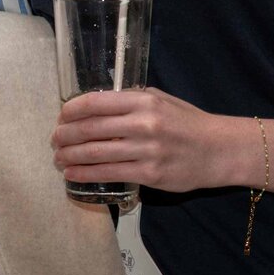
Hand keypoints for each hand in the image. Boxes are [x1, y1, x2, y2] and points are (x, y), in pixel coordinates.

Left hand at [51, 87, 241, 194]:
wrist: (219, 150)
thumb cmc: (187, 122)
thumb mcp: (160, 100)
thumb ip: (130, 100)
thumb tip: (95, 105)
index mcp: (143, 101)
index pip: (95, 103)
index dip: (71, 111)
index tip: (60, 117)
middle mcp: (143, 123)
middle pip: (90, 129)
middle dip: (65, 136)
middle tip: (54, 141)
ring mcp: (146, 150)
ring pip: (96, 154)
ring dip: (70, 157)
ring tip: (58, 159)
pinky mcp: (150, 174)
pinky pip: (110, 174)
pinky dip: (86, 174)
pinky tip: (73, 174)